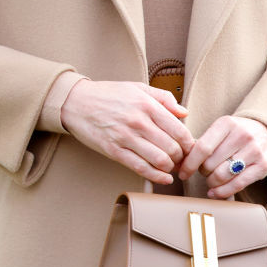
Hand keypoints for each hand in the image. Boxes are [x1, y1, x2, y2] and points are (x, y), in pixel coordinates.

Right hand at [61, 80, 193, 184]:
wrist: (77, 102)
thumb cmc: (109, 94)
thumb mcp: (138, 87)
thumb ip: (164, 98)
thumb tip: (184, 113)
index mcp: (147, 104)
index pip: (179, 130)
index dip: (189, 143)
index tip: (189, 148)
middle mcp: (139, 121)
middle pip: (172, 148)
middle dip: (181, 158)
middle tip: (181, 159)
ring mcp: (126, 137)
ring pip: (159, 160)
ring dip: (169, 167)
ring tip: (170, 166)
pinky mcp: (114, 150)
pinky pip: (140, 168)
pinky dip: (156, 176)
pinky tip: (164, 178)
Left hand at [178, 115, 266, 198]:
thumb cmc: (237, 133)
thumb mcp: (221, 129)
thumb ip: (203, 142)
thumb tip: (180, 162)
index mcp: (226, 123)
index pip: (202, 147)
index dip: (189, 164)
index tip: (183, 173)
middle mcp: (242, 135)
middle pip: (211, 164)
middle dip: (202, 172)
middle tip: (204, 172)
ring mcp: (254, 150)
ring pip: (222, 175)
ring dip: (211, 183)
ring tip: (211, 181)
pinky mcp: (263, 166)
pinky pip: (237, 184)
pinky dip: (222, 192)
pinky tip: (215, 192)